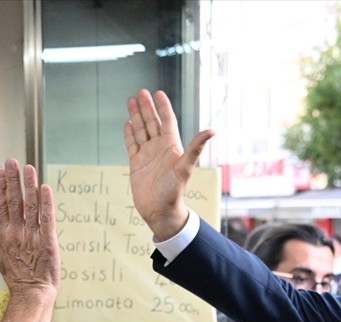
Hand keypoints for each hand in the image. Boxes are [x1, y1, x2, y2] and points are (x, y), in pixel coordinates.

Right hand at [0, 159, 59, 297]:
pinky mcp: (48, 242)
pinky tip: (45, 189)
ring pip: (30, 206)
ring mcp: (32, 237)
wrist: (32, 294)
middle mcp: (17, 233)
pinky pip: (47, 220)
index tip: (1, 171)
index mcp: (5, 236)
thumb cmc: (18, 279)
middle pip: (14, 202)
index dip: (1, 187)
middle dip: (13, 180)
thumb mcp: (0, 260)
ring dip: (29, 186)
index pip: (1, 206)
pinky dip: (46, 204)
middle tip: (12, 161)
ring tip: (28, 168)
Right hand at [124, 89, 213, 240]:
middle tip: (140, 92)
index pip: (167, 121)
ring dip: (136, 116)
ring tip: (130, 100)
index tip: (158, 93)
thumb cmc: (174, 192)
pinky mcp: (136, 164)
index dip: (163, 107)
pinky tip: (127, 124)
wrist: (160, 211)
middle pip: (152, 122)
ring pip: (140, 131)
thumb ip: (195, 147)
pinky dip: (129, 134)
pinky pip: (132, 145)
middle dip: (146, 107)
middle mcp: (159, 148)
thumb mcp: (185, 167)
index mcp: (171, 146)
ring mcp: (147, 155)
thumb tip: (212, 130)